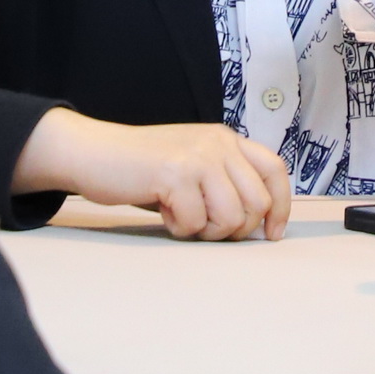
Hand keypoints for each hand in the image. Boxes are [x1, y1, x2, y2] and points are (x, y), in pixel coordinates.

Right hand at [16, 108, 290, 239]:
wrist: (93, 153)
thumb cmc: (142, 169)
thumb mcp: (192, 165)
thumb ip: (224, 182)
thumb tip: (258, 223)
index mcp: (226, 139)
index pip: (275, 170)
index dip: (280, 207)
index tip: (272, 234)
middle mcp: (218, 143)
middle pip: (258, 203)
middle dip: (235, 229)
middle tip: (204, 227)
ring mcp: (198, 157)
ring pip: (232, 217)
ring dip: (207, 230)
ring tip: (181, 217)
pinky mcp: (176, 174)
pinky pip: (195, 223)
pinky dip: (178, 227)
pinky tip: (161, 209)